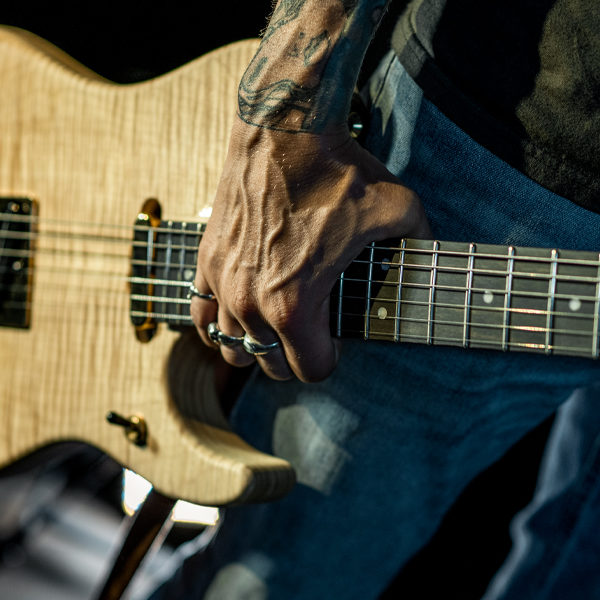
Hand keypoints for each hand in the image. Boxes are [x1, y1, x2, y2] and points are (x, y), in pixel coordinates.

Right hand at [190, 121, 430, 381]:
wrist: (285, 128)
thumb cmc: (337, 171)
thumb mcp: (397, 209)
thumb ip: (420, 242)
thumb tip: (430, 252)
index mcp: (295, 306)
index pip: (310, 369)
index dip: (330, 359)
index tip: (336, 341)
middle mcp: (250, 303)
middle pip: (270, 365)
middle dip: (293, 356)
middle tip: (310, 333)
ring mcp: (223, 283)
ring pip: (232, 348)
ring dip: (255, 344)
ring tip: (274, 324)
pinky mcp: (207, 260)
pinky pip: (201, 314)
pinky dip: (219, 321)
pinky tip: (239, 307)